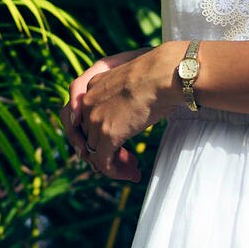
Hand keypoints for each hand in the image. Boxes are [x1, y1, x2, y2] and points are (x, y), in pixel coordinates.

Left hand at [59, 44, 179, 180]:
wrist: (163, 73)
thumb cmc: (158, 74)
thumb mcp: (133, 81)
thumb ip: (125, 95)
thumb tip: (135, 109)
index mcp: (93, 86)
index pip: (85, 118)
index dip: (98, 134)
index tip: (118, 142)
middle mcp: (88, 103)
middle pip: (88, 137)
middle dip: (107, 152)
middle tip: (128, 161)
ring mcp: (95, 119)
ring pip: (95, 153)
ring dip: (115, 165)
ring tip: (133, 170)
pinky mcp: (108, 134)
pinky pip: (104, 163)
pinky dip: (116, 172)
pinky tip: (132, 173)